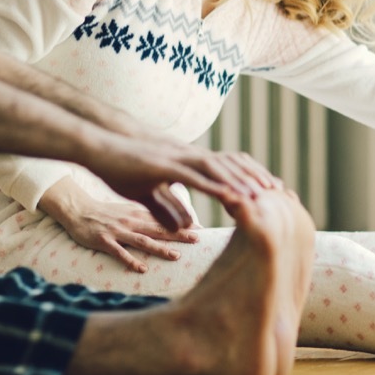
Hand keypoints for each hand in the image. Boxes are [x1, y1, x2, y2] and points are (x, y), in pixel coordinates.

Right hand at [39, 176, 198, 271]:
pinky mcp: (103, 240)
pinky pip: (119, 252)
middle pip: (159, 228)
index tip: (202, 230)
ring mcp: (117, 231)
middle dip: (179, 234)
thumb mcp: (128, 209)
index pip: (165, 219)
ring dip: (160, 249)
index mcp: (138, 213)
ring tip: (176, 257)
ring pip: (142, 241)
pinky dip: (131, 260)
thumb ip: (147, 216)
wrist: (78, 210)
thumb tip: (169, 221)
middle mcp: (130, 221)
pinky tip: (142, 269)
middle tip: (198, 240)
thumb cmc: (106, 212)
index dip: (183, 224)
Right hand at [78, 131, 282, 230]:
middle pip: (230, 164)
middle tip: (279, 192)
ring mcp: (176, 158)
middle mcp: (186, 156)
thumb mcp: (147, 193)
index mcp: (185, 160)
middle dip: (255, 178)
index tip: (268, 189)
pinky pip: (196, 178)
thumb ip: (168, 208)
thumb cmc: (119, 168)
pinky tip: (230, 198)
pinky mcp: (163, 166)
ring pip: (218, 169)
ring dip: (241, 183)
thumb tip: (187, 226)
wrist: (96, 148)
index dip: (247, 176)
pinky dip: (216, 187)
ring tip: (261, 197)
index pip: (225, 166)